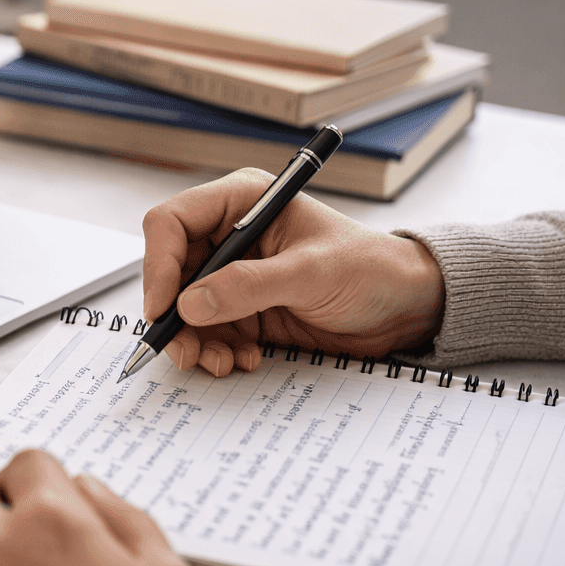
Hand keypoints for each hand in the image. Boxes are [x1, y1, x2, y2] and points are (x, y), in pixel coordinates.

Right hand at [142, 168, 445, 376]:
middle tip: (185, 350)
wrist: (406, 309)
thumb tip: (189, 304)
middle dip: (174, 315)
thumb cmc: (372, 269)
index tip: (163, 308)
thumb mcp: (311, 273)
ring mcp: (234, 276)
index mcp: (242, 203)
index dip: (158, 265)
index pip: (172, 223)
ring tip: (221, 362)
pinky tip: (243, 359)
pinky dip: (215, 351)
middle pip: (170, 272)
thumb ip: (249, 286)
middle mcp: (230, 236)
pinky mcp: (242, 310)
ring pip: (184, 309)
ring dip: (194, 341)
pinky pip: (206, 333)